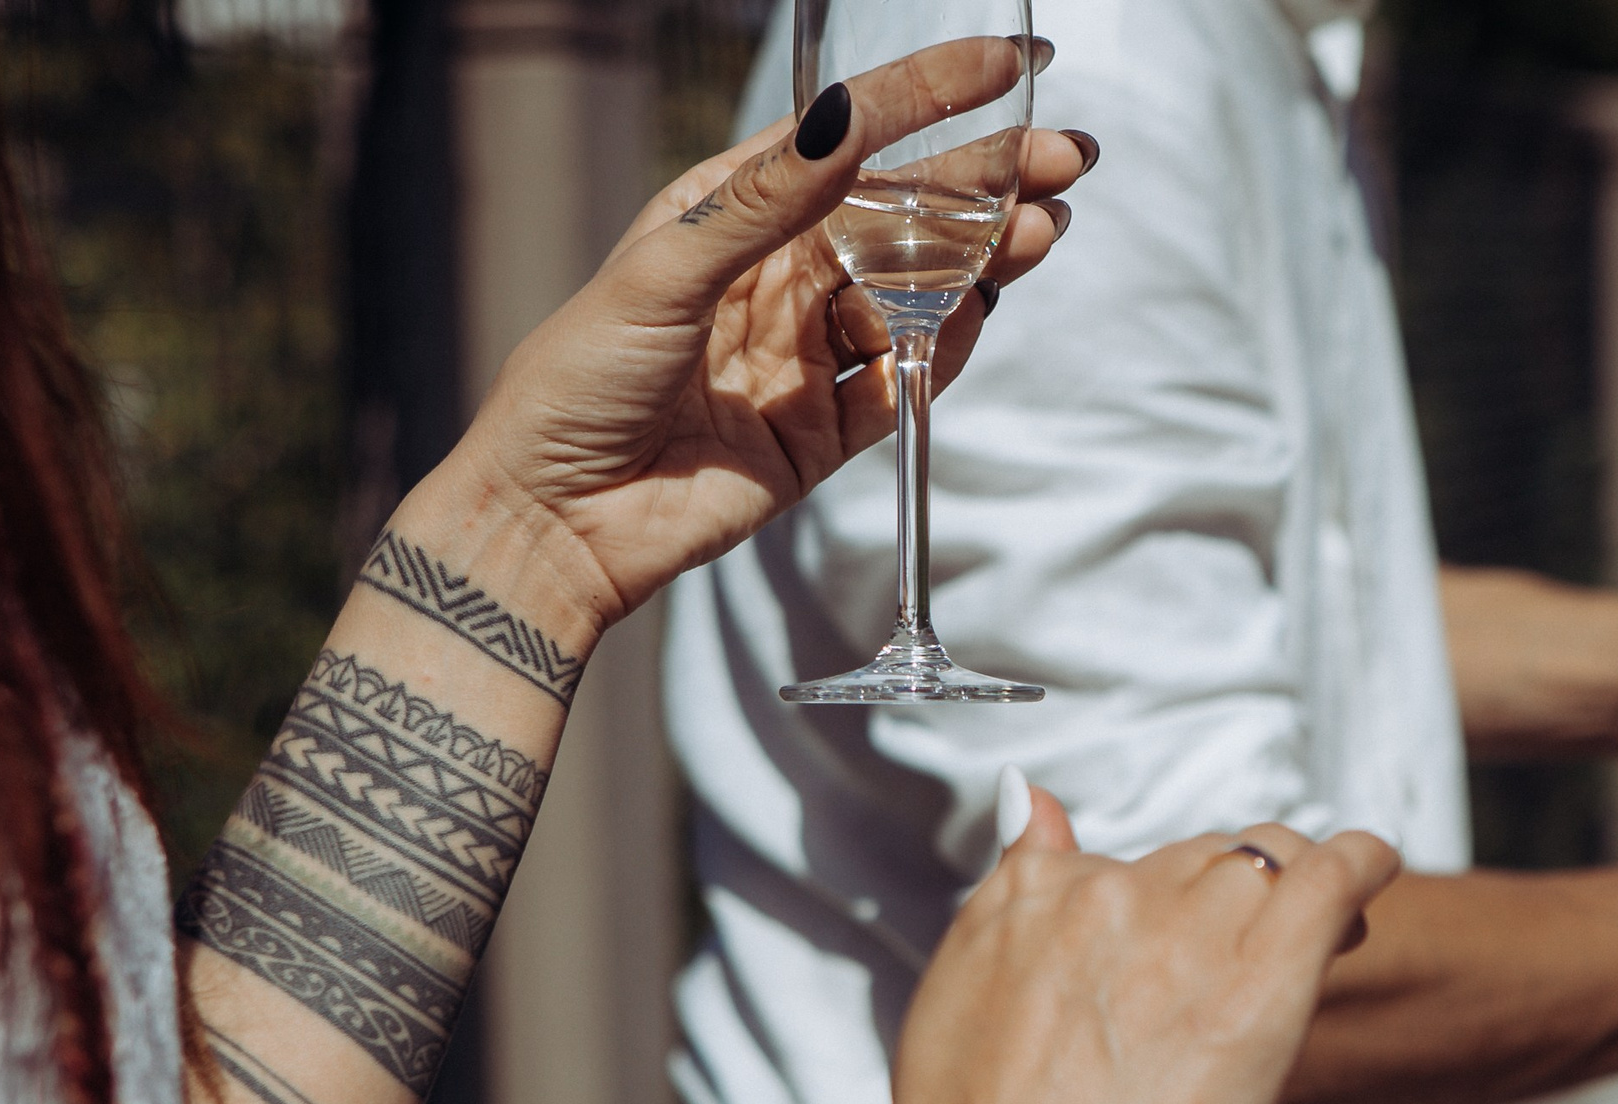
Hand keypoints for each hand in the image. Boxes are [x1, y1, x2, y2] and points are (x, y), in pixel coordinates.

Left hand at [433, 40, 1097, 633]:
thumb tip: (850, 122)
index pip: (849, 139)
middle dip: (987, 185)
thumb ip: (769, 201)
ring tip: (1041, 233)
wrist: (551, 519)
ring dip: (980, 264)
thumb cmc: (577, 378)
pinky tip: (981, 315)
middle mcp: (777, 275)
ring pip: (916, 296)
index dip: (928, 97)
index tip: (1008, 69)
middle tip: (1066, 162)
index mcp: (733, 212)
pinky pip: (901, 384)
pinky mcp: (822, 432)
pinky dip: (943, 352)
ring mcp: (805, 354)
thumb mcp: (665, 270)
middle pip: (903, 217)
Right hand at [876, 790, 1399, 1103]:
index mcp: (1025, 900)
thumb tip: (1031, 800)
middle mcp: (1102, 895)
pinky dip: (1361, 863)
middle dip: (1231, 906)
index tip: (1187, 943)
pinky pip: (1330, 876)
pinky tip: (1373, 871)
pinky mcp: (1258, 983)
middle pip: (1200, 863)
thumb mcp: (957, 1005)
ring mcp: (1181, 934)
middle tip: (1250, 967)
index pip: (1123, 863)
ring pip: (1267, 865)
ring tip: (1321, 938)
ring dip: (1295, 893)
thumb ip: (1008, 904)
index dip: (1168, 903)